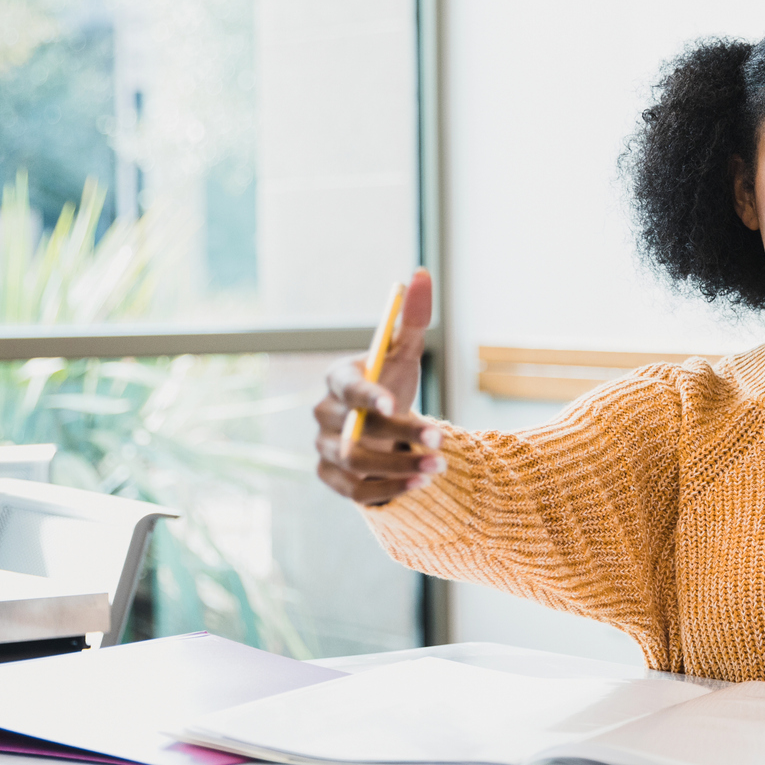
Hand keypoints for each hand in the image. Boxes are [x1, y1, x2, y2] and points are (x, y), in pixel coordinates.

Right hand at [314, 268, 443, 506]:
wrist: (388, 431)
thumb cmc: (395, 384)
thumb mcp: (405, 353)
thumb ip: (413, 319)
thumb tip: (420, 274)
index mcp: (339, 379)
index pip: (346, 387)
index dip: (368, 396)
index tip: (396, 405)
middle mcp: (324, 415)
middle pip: (353, 430)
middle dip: (398, 435)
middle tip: (440, 439)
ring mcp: (325, 449)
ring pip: (356, 463)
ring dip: (400, 467)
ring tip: (439, 467)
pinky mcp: (333, 479)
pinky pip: (356, 490)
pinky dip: (389, 489)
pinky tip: (421, 484)